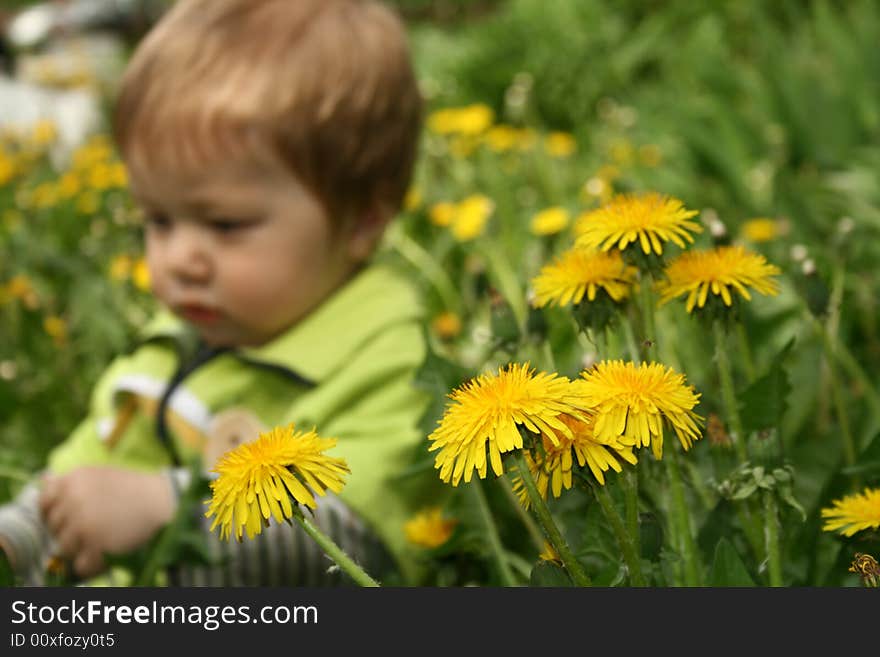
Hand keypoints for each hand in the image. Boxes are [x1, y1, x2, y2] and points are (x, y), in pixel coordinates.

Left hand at [39, 466, 175, 578]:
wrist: (164, 501)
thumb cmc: (133, 488)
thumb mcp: (99, 474)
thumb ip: (70, 481)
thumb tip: (42, 480)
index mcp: (73, 480)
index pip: (44, 502)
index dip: (54, 512)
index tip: (67, 518)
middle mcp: (73, 500)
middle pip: (53, 528)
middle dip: (69, 531)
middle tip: (93, 529)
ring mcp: (83, 524)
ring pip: (64, 548)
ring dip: (80, 548)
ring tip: (102, 541)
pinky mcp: (96, 545)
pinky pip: (81, 565)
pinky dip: (93, 564)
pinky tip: (106, 554)